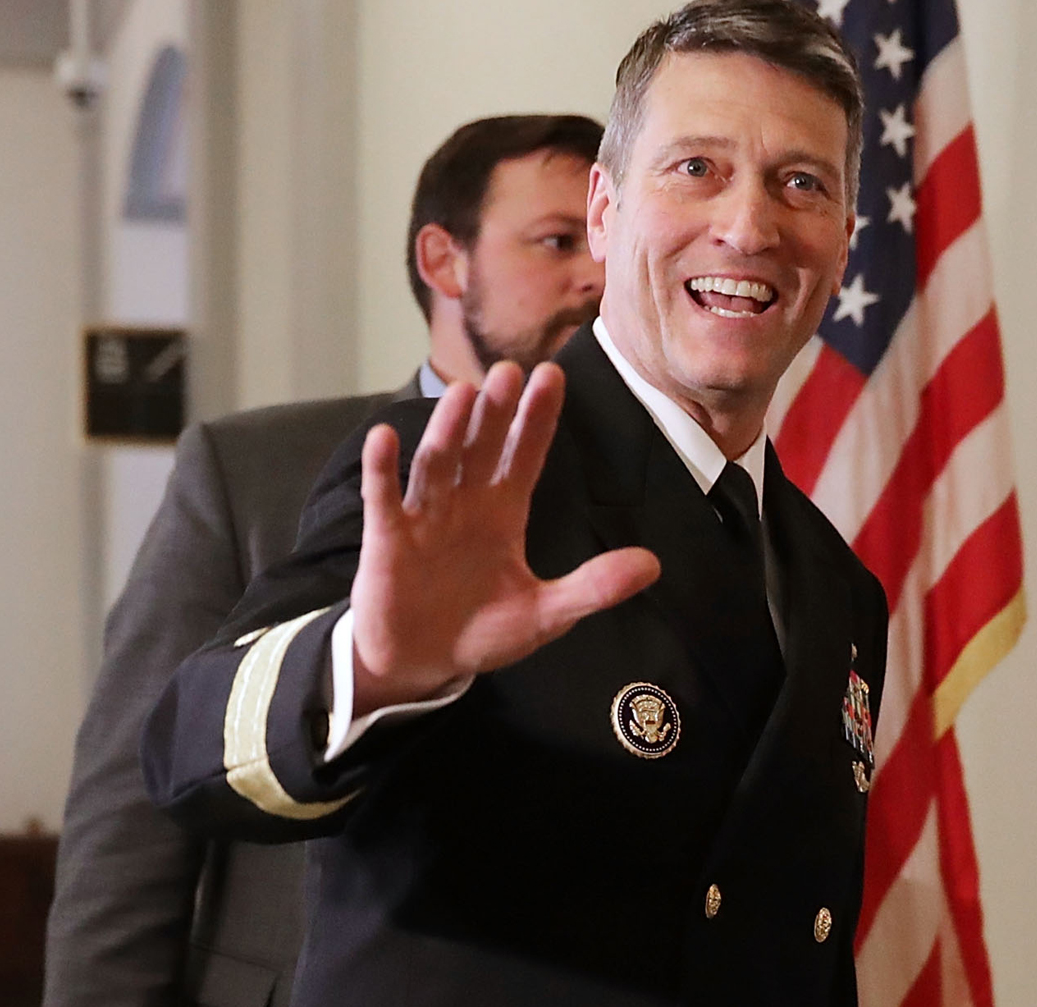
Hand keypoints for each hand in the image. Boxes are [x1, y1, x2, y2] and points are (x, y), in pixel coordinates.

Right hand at [347, 361, 659, 712]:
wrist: (421, 664)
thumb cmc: (480, 631)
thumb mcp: (546, 614)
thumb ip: (595, 587)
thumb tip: (654, 564)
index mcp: (504, 511)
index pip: (525, 454)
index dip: (538, 418)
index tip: (552, 376)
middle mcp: (465, 503)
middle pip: (482, 447)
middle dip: (496, 411)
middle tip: (510, 371)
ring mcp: (425, 516)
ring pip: (437, 463)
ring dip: (448, 429)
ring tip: (462, 393)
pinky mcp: (387, 538)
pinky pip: (384, 497)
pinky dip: (383, 468)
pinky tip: (386, 435)